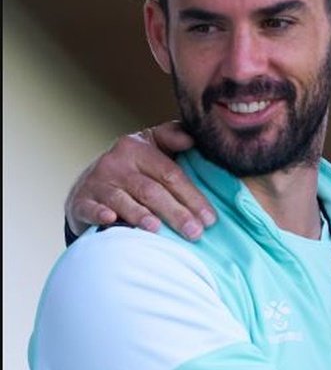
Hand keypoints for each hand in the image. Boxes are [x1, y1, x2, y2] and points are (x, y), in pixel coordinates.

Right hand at [65, 122, 214, 239]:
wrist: (90, 184)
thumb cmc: (134, 168)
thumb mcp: (153, 146)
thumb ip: (173, 137)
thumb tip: (192, 139)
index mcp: (138, 147)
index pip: (171, 174)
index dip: (192, 197)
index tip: (210, 218)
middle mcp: (116, 162)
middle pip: (151, 191)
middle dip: (176, 213)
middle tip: (195, 233)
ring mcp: (97, 182)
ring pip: (123, 200)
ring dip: (141, 215)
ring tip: (159, 230)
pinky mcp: (81, 201)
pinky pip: (91, 208)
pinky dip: (100, 214)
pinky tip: (111, 221)